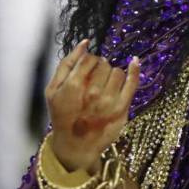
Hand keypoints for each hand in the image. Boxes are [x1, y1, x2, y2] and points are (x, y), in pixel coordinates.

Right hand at [46, 40, 140, 173]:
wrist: (75, 145)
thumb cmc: (62, 115)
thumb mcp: (53, 90)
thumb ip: (66, 64)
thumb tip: (85, 43)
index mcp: (74, 86)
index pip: (89, 59)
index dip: (89, 60)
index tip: (88, 67)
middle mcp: (93, 93)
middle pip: (104, 64)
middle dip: (100, 68)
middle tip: (95, 79)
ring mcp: (109, 101)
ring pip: (117, 71)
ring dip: (112, 74)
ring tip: (105, 84)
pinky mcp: (122, 109)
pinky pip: (133, 82)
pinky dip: (134, 70)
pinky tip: (134, 62)